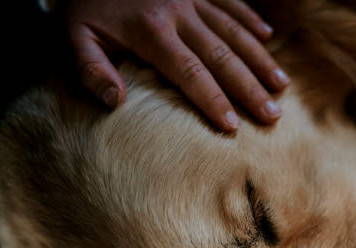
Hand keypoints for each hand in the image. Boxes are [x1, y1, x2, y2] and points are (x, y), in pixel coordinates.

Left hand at [63, 0, 290, 131]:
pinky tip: (267, 36)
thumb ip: (92, 70)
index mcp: (150, 31)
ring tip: (281, 85)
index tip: (233, 126)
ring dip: (258, 58)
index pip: (189, 73)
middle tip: (272, 115)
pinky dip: (249, 18)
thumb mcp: (74, 37)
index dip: (212, 100)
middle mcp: (178, 13)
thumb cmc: (83, 6)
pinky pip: (229, 2)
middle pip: (221, 56)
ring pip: (233, 30)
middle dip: (249, 88)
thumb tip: (115, 102)